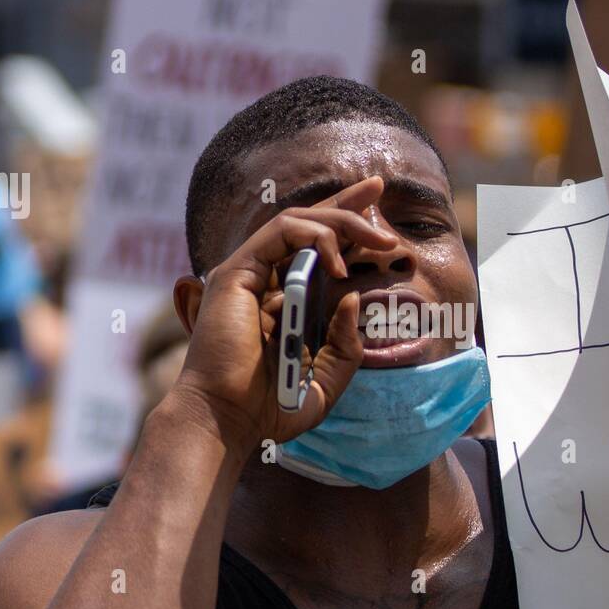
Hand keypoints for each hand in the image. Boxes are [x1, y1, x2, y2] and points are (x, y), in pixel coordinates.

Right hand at [171, 175, 398, 452]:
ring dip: (341, 223)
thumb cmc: (270, 407)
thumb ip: (346, 345)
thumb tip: (354, 298)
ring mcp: (248, 274)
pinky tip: (338, 265)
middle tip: (379, 188)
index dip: (346, 225)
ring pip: (298, 223)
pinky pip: (280, 233)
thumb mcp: (327, 380)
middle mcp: (264, 281)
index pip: (317, 251)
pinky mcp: (236, 273)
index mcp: (284, 302)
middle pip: (307, 225)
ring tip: (377, 241)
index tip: (378, 210)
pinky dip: (314, 237)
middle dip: (347, 203)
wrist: (229, 421)